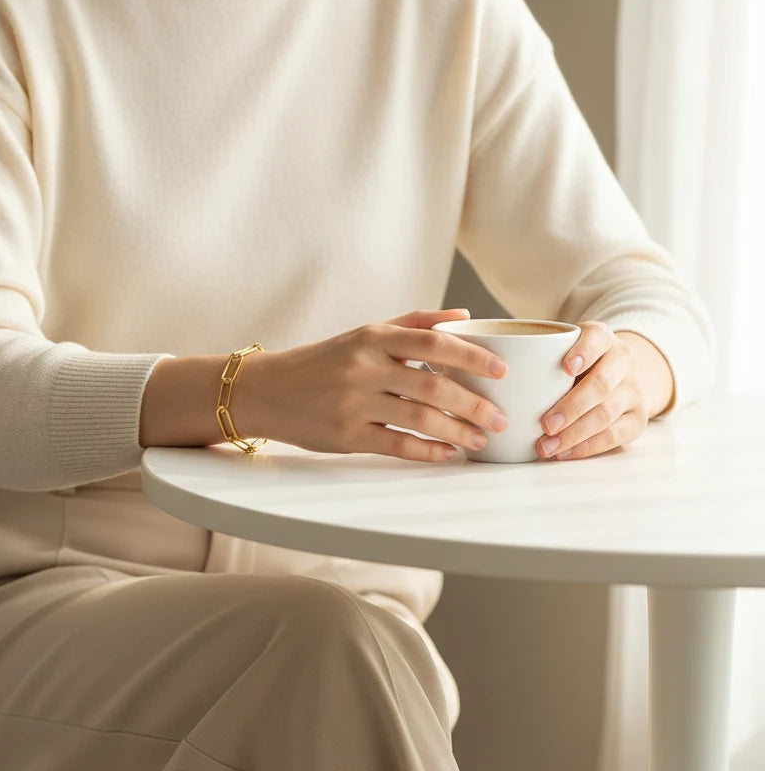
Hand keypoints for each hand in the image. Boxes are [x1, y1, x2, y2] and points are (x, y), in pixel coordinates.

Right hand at [233, 308, 510, 462]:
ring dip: (459, 431)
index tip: (502, 370)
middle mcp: (363, 368)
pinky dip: (429, 452)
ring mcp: (354, 403)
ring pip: (420, 420)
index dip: (472, 355)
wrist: (267, 391)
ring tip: (482, 438)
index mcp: (372, 338)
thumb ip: (413, 324)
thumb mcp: (363, 334)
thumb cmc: (322, 362)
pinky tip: (449, 455)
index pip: (433, 342)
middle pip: (433, 386)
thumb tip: (464, 316)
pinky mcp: (346, 436)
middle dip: (475, 405)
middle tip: (502, 417)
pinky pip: (396, 446)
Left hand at [535, 321, 673, 460]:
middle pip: (601, 384)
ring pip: (607, 413)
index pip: (596, 338)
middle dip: (572, 406)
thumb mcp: (560, 349)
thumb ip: (533, 354)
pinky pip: (615, 436)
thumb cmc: (574, 363)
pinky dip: (586, 447)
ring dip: (574, 433)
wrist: (619, 376)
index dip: (584, 352)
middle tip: (545, 424)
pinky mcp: (637, 418)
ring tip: (546, 446)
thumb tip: (481, 372)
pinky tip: (563, 453)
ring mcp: (633, 390)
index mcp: (602, 338)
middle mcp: (622, 361)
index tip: (566, 367)